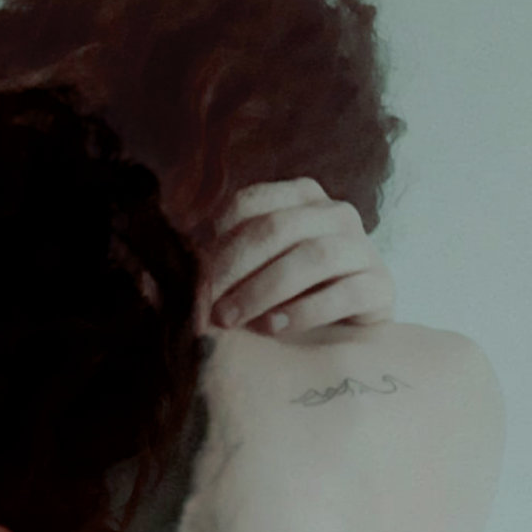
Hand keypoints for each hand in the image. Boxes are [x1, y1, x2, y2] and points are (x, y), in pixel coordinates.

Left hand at [199, 178, 395, 334]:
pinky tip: (274, 328)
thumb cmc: (281, 300)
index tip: (193, 279)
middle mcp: (334, 214)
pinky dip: (305, 311)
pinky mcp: (381, 285)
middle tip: (209, 308)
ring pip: (314, 257)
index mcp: (297, 198)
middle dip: (235, 269)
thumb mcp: (246, 276)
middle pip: (276, 228)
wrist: (340, 333)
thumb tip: (151, 279)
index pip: (249, 204)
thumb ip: (210, 269)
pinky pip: (347, 292)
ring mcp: (362, 247)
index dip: (217, 241)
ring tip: (234, 320)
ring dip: (265, 290)